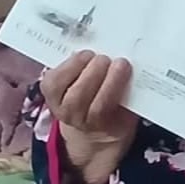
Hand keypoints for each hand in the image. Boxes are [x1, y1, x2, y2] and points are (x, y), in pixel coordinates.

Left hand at [40, 50, 137, 183]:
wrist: (94, 128)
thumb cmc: (118, 113)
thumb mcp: (130, 110)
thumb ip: (131, 94)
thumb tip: (136, 66)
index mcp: (100, 126)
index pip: (100, 107)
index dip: (111, 84)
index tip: (123, 64)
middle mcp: (75, 119)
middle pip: (77, 97)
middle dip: (93, 73)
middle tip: (106, 58)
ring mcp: (58, 107)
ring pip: (60, 87)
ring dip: (76, 66)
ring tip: (91, 55)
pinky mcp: (48, 93)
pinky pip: (51, 79)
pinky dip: (65, 65)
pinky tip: (80, 56)